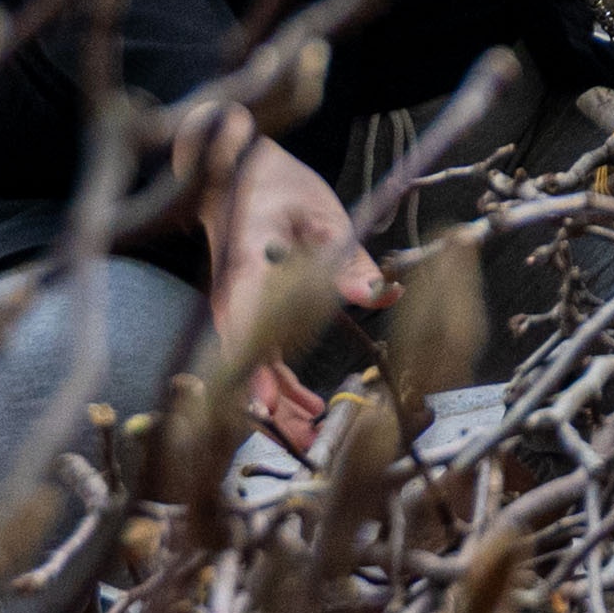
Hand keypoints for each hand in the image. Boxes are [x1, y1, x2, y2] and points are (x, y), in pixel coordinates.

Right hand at [196, 115, 380, 452]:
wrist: (231, 172)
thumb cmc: (276, 186)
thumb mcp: (323, 213)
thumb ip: (349, 259)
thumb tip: (382, 294)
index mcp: (247, 266)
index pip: (245, 326)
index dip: (254, 370)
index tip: (270, 406)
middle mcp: (232, 297)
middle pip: (243, 364)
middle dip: (272, 408)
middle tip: (307, 440)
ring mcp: (233, 309)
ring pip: (248, 371)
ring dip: (277, 406)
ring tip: (312, 435)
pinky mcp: (241, 314)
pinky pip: (256, 360)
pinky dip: (278, 387)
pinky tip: (308, 406)